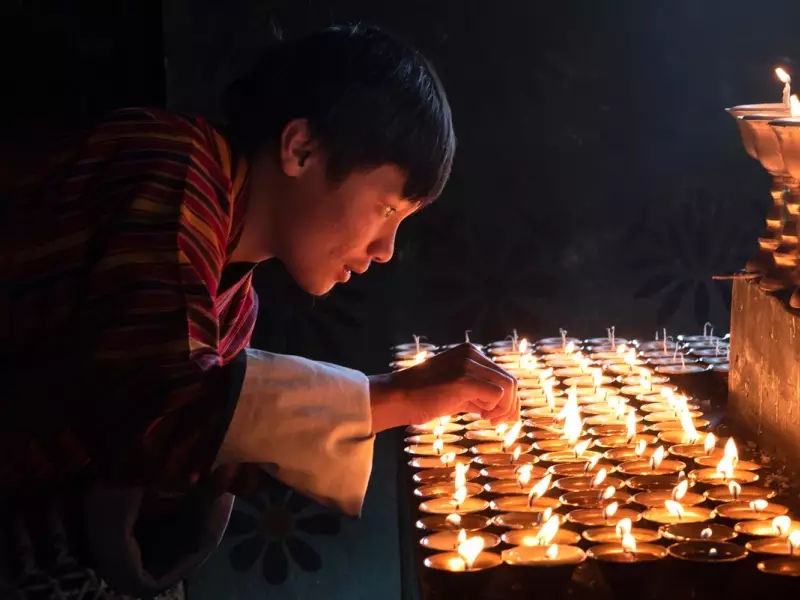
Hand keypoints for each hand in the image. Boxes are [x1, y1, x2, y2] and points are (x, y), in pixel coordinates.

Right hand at [369, 343, 518, 429]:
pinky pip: (497, 395)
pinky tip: (479, 416)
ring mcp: (468, 364)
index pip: (502, 375)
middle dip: (510, 406)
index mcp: (470, 353)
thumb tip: (505, 411)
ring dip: (503, 409)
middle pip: (510, 381)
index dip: (507, 400)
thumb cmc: (423, 398)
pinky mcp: (464, 378)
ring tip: (487, 420)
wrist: (397, 397)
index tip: (496, 417)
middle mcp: (472, 354)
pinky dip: (493, 410)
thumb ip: (478, 396)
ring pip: (508, 388)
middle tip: (498, 423)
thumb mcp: (456, 393)